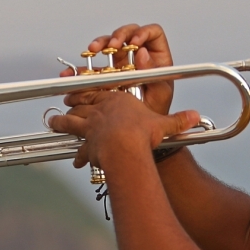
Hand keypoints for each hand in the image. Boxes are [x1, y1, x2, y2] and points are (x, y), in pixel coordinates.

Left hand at [50, 90, 200, 169]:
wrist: (126, 147)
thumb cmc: (142, 134)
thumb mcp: (164, 125)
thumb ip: (178, 122)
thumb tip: (195, 117)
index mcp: (117, 101)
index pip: (102, 92)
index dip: (92, 91)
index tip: (86, 90)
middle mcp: (101, 110)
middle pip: (82, 102)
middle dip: (74, 101)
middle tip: (66, 100)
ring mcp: (90, 126)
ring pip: (71, 120)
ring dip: (62, 121)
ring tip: (54, 121)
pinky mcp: (86, 143)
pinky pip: (77, 147)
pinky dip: (76, 153)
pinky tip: (75, 159)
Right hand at [59, 24, 175, 115]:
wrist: (139, 128)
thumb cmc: (156, 110)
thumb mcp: (160, 94)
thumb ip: (153, 73)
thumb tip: (144, 54)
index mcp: (156, 59)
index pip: (152, 34)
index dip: (143, 33)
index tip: (134, 41)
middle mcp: (138, 58)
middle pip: (127, 35)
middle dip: (118, 36)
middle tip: (112, 44)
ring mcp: (121, 64)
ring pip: (108, 45)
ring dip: (99, 44)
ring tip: (93, 51)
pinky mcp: (106, 74)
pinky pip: (93, 66)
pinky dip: (82, 68)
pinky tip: (76, 71)